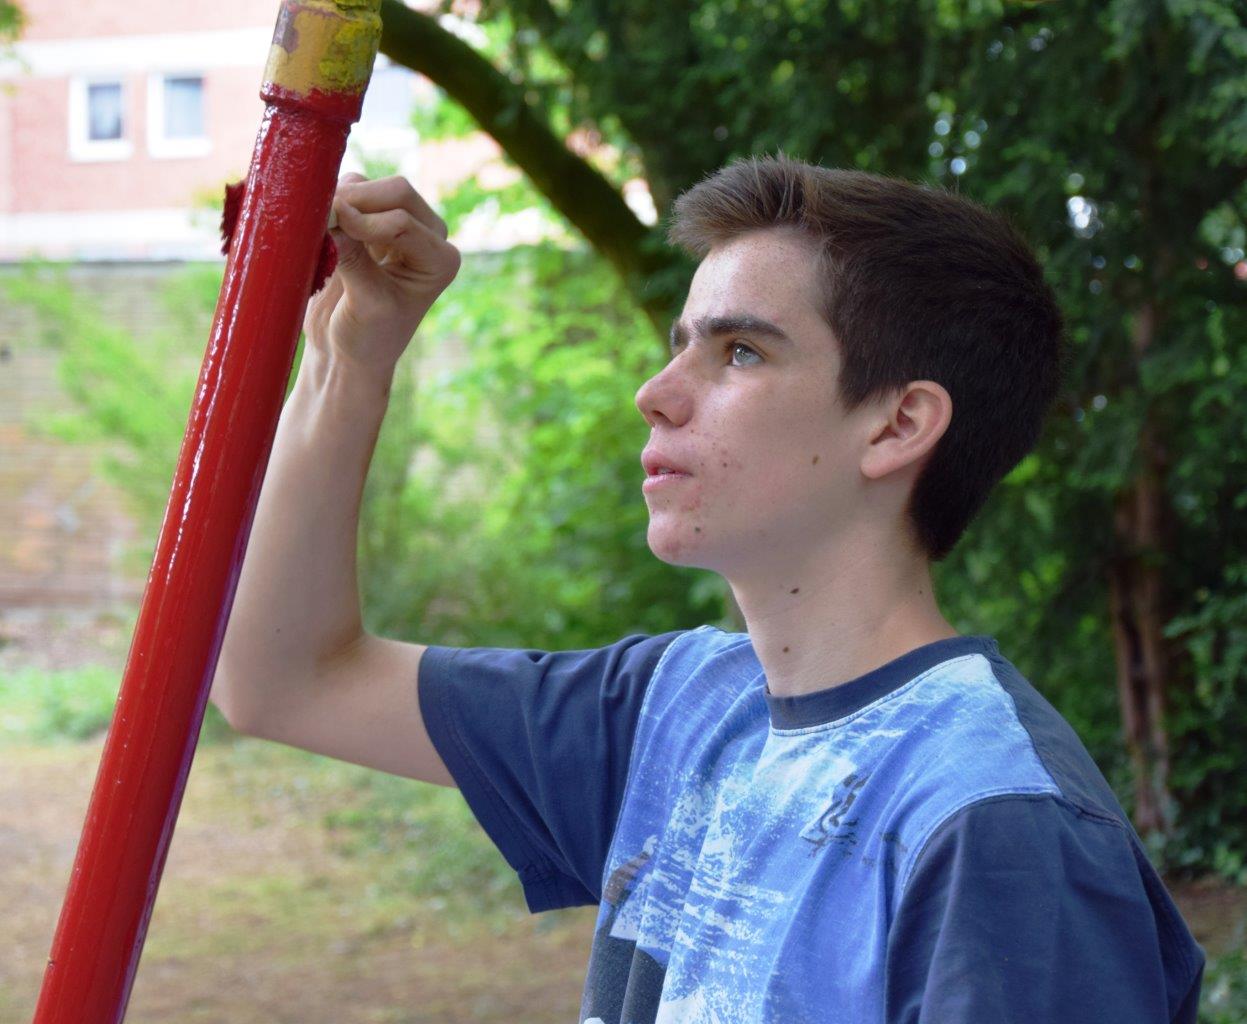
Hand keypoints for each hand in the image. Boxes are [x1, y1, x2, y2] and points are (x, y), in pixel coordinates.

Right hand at [304, 173, 461, 378]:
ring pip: (369, 185)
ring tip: (319, 231)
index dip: (364, 223)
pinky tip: (319, 227)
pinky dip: (330, 200)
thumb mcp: (366, 305)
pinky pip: (349, 189)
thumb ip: (353, 260)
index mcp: (440, 260)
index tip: (331, 236)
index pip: (404, 223)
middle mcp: (428, 235)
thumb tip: (331, 212)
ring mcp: (398, 221)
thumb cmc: (366, 338)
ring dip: (340, 199)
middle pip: (396, 191)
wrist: (347, 348)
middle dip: (356, 201)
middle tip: (321, 220)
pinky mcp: (368, 218)